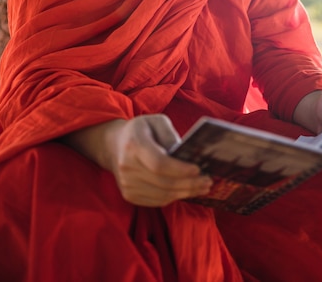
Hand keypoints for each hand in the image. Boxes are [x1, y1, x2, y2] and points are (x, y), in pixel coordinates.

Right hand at [62, 114, 212, 206]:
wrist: (114, 146)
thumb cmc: (141, 130)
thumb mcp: (156, 121)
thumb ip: (170, 134)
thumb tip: (185, 154)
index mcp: (134, 145)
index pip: (159, 164)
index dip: (180, 170)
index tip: (198, 169)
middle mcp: (127, 167)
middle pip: (164, 182)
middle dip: (189, 184)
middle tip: (208, 181)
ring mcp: (126, 184)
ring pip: (162, 195)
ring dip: (185, 193)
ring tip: (202, 187)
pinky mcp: (129, 195)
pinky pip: (156, 201)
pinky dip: (174, 197)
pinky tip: (187, 191)